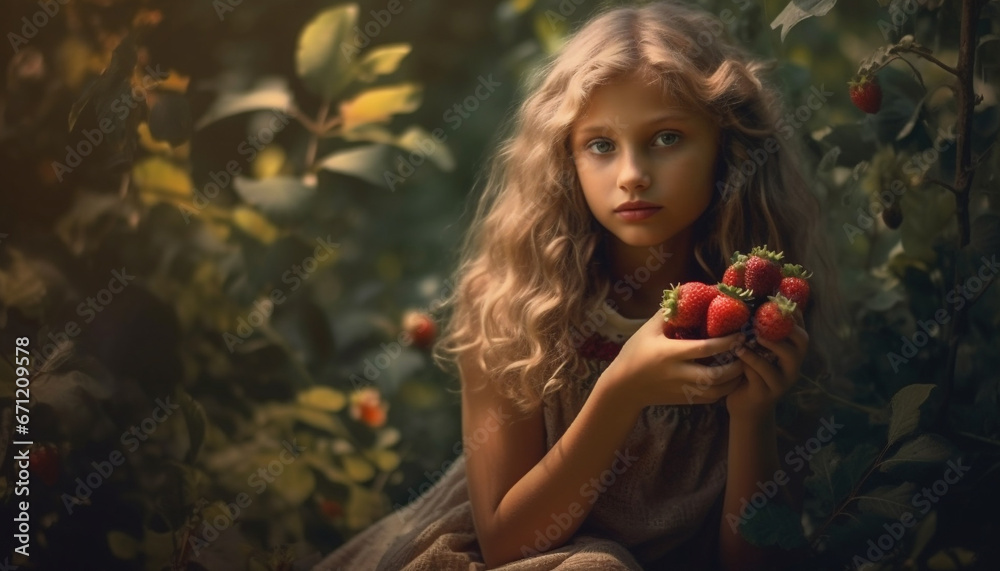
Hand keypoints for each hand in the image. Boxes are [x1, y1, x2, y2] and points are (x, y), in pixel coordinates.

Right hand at [599, 309, 746, 413]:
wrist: (623, 387)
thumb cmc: (634, 354)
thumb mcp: (647, 330)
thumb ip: (667, 314)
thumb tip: (685, 293)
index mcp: (670, 354)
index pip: (704, 349)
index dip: (725, 342)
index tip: (740, 334)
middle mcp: (678, 374)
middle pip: (715, 376)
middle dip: (736, 366)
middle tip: (746, 354)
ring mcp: (682, 390)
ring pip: (716, 391)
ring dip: (734, 381)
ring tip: (744, 367)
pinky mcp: (684, 400)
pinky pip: (710, 399)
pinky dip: (724, 390)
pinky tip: (730, 380)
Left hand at [726, 310, 808, 421]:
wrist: (745, 407)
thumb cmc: (750, 373)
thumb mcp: (757, 352)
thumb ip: (759, 333)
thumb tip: (750, 302)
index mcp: (792, 353)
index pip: (801, 329)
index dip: (792, 314)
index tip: (776, 301)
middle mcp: (793, 367)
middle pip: (802, 343)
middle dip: (785, 328)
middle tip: (763, 321)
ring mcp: (783, 381)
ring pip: (784, 360)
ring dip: (765, 347)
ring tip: (746, 340)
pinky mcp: (767, 394)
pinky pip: (760, 375)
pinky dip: (749, 363)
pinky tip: (737, 355)